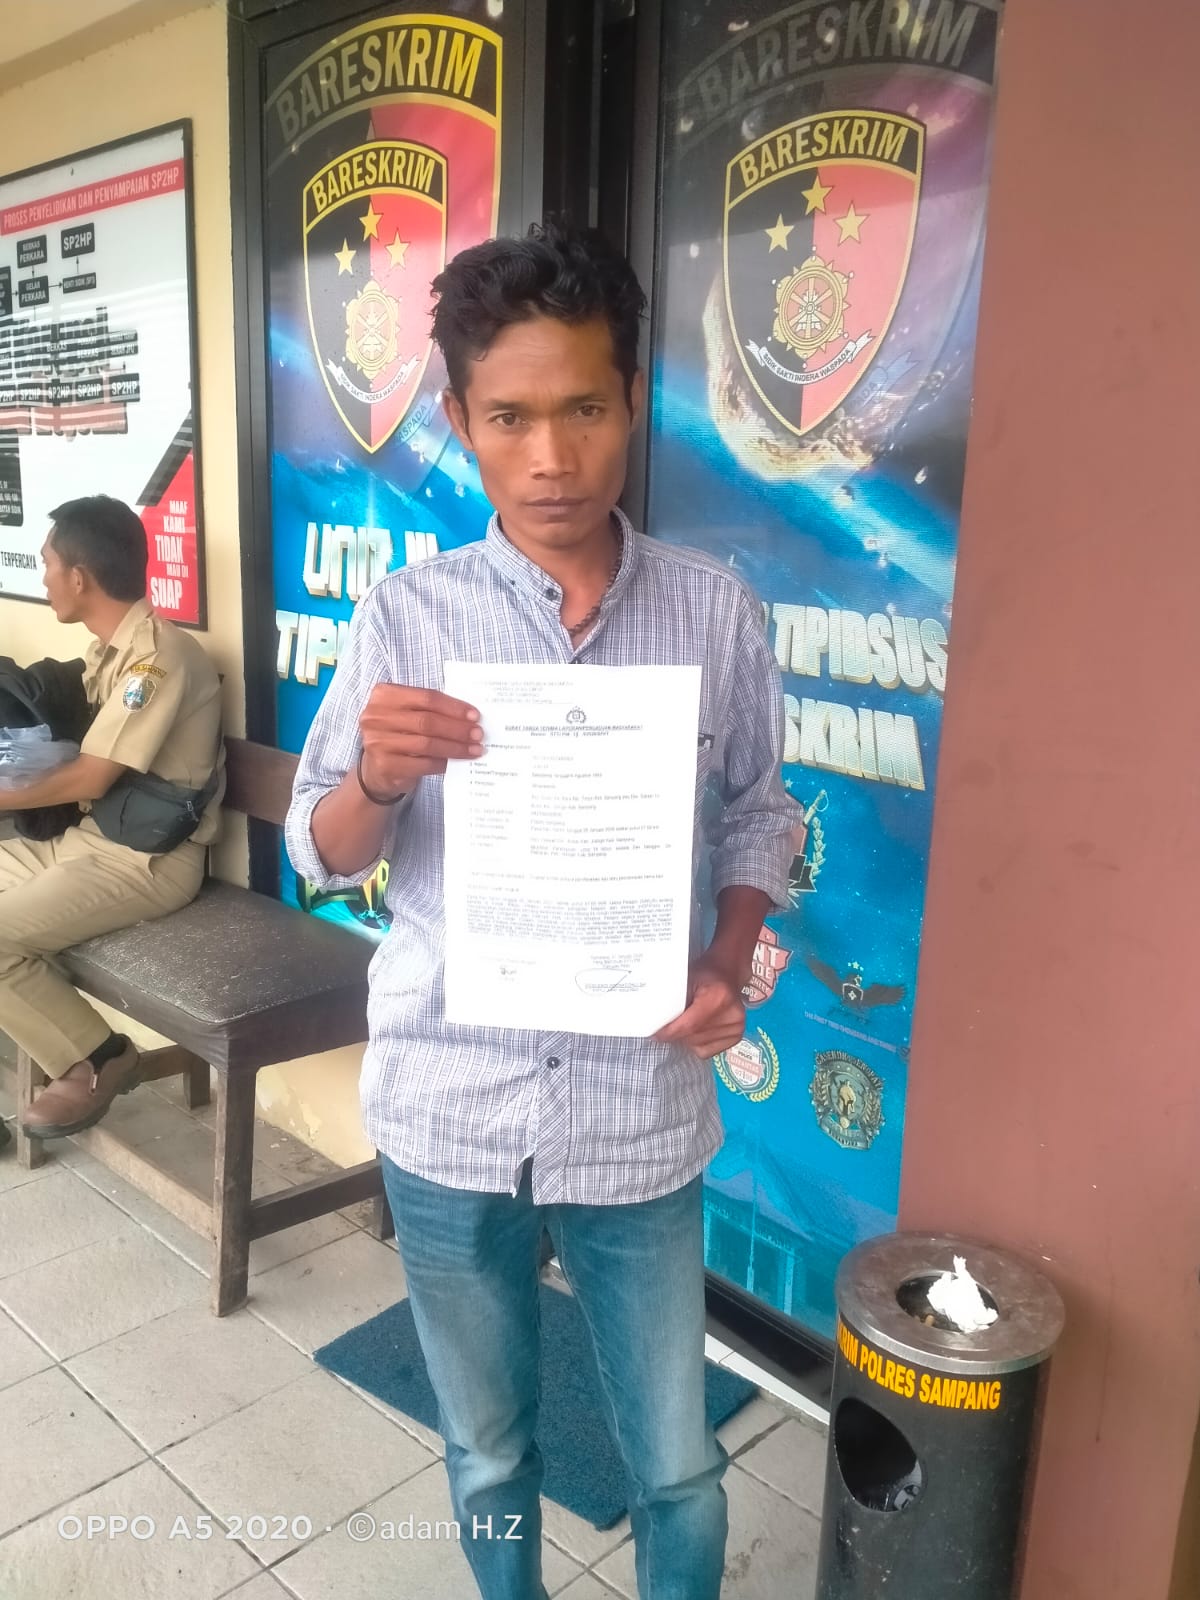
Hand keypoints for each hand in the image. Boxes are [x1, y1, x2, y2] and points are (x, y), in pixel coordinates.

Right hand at [358, 685, 482, 797]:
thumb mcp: (408, 714)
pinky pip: (423, 764)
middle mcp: (375, 717)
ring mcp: (378, 742)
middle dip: (457, 728)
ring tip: (474, 749)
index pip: (426, 697)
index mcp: (384, 695)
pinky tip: (455, 762)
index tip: (475, 715)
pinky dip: (443, 763)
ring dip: (455, 747)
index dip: (454, 707)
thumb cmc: (398, 735)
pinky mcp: (385, 765)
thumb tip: (468, 717)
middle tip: (478, 734)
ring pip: (427, 743)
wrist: (376, 767)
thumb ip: (429, 709)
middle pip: (427, 721)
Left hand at [654, 948, 747, 1058]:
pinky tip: (697, 1029)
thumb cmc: (704, 974)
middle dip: (675, 1034)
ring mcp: (737, 1027)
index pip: (689, 1025)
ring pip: (697, 1045)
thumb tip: (653, 1020)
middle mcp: (732, 1014)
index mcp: (718, 996)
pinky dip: (696, 1043)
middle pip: (692, 1037)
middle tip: (667, 1025)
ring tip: (686, 1021)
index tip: (654, 1033)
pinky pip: (706, 1051)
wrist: (727, 974)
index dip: (669, 1032)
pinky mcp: (737, 1037)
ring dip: (685, 1038)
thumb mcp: (685, 978)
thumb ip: (671, 999)